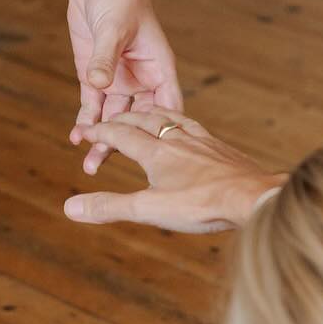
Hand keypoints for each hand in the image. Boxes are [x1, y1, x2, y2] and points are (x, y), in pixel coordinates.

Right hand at [64, 108, 283, 232]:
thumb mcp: (149, 209)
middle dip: (120, 119)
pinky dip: (180, 121)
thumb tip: (69, 207)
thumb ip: (109, 206)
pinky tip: (187, 130)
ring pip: (169, 117)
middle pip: (142, 119)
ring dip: (149, 113)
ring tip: (142, 114)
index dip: (98, 132)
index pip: (119, 134)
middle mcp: (176, 139)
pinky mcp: (219, 147)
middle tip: (108, 121)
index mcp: (155, 151)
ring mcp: (200, 141)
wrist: (253, 197)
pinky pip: (194, 126)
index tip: (83, 131)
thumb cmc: (202, 205)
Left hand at [66, 0, 182, 164]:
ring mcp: (118, 78)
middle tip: (104, 164)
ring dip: (102, 139)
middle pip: (137, 120)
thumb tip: (98, 84)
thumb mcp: (114, 27)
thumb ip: (106, 58)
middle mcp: (141, 78)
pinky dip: (86, 121)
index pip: (167, 107)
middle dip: (124, 145)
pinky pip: (92, 105)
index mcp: (159, 68)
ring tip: (89, 165)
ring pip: (113, 118)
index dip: (164, 133)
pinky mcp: (94, 75)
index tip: (158, 160)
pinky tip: (77, 139)